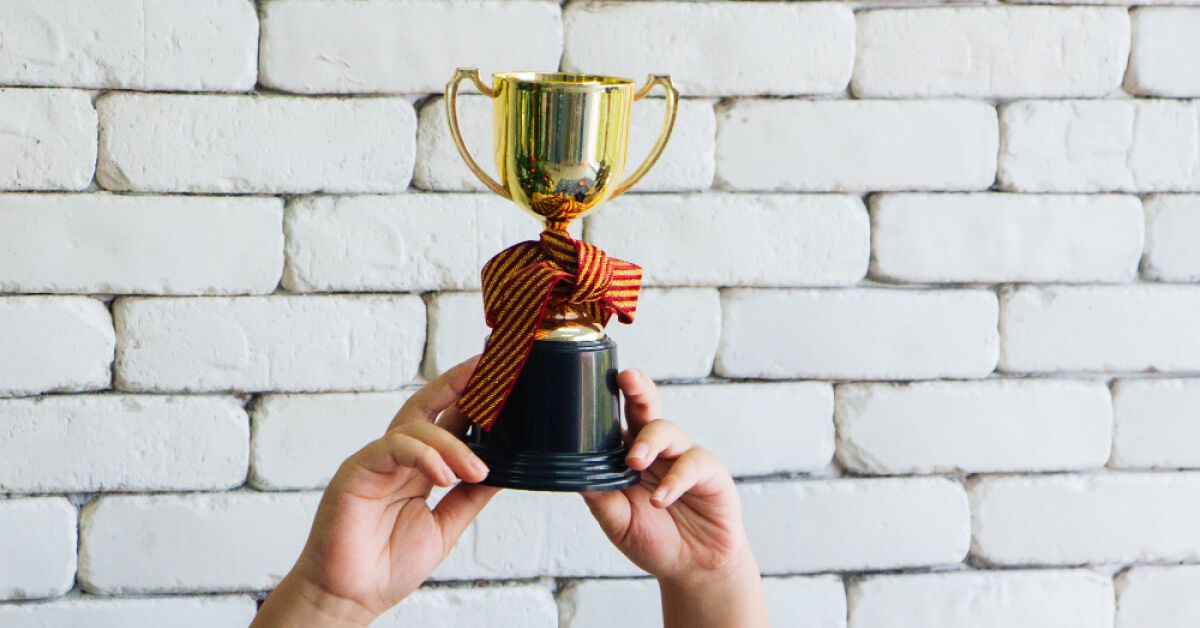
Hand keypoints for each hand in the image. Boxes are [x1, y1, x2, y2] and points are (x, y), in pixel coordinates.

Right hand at [252, 357, 497, 627]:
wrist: (350, 596)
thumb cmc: (387, 566)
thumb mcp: (445, 527)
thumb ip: (470, 496)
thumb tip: (503, 469)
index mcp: (420, 469)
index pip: (446, 422)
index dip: (469, 399)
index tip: (497, 379)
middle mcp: (399, 459)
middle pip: (427, 407)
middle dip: (456, 385)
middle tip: (485, 370)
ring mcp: (377, 461)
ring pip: (417, 428)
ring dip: (452, 444)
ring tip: (476, 470)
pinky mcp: (358, 469)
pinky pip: (394, 447)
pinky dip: (424, 455)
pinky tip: (444, 475)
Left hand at [582, 370, 767, 627]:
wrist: (694, 568)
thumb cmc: (654, 539)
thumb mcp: (617, 521)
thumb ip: (599, 495)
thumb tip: (571, 471)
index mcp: (629, 453)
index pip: (616, 419)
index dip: (607, 400)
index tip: (589, 383)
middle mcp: (657, 448)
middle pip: (646, 408)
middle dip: (637, 389)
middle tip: (626, 378)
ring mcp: (683, 456)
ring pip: (667, 430)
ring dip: (649, 442)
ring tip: (635, 462)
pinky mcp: (710, 472)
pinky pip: (693, 464)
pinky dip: (675, 480)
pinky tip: (661, 499)